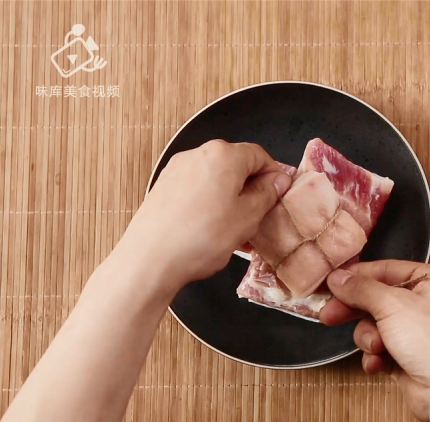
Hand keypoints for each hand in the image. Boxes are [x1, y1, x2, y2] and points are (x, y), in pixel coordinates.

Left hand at [116, 139, 290, 288]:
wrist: (150, 259)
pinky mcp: (164, 187)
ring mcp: (177, 170)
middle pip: (235, 165)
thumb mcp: (247, 218)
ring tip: (236, 229)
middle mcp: (198, 154)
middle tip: (259, 216)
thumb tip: (278, 180)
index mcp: (223, 155)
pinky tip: (212, 230)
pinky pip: (196, 189)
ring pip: (215, 179)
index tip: (279, 195)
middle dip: (251, 188)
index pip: (259, 155)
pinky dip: (210, 203)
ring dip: (230, 198)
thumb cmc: (201, 237)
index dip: (274, 175)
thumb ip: (267, 194)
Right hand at [321, 261, 429, 421]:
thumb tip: (338, 277)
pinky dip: (377, 356)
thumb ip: (361, 288)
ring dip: (370, 338)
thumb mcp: (392, 305)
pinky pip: (383, 348)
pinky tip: (379, 364)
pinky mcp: (412, 355)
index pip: (388, 270)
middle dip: (357, 311)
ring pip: (377, 325)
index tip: (332, 284)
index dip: (358, 277)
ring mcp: (422, 330)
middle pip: (380, 298)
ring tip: (377, 348)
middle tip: (330, 315)